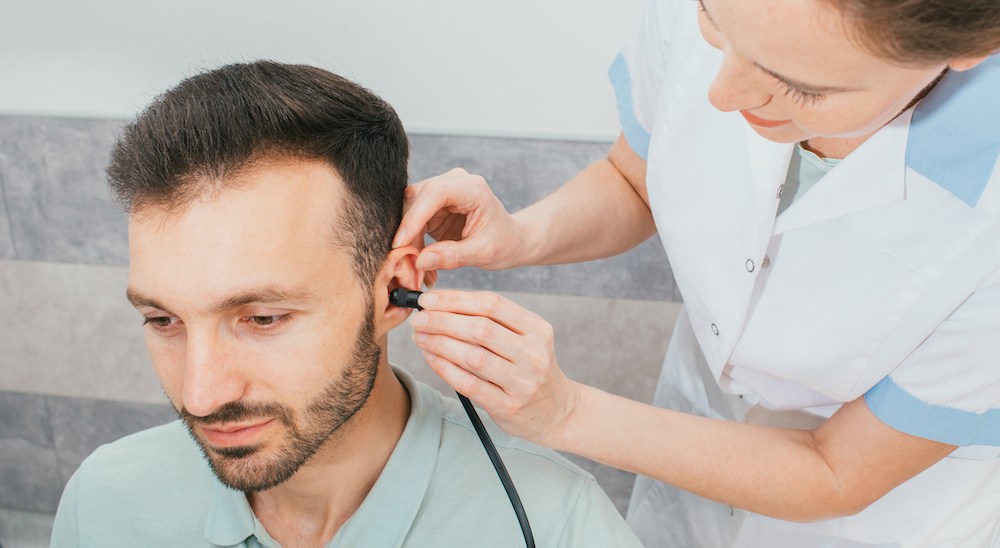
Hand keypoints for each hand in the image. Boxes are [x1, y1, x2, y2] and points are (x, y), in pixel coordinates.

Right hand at [392, 168, 527, 272]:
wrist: (511, 240)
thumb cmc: (504, 243)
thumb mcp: (483, 253)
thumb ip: (453, 256)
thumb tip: (421, 261)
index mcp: (473, 189)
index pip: (435, 193)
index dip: (414, 217)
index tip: (401, 243)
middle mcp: (455, 182)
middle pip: (417, 198)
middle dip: (408, 232)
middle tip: (407, 263)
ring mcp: (443, 191)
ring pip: (409, 208)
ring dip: (408, 238)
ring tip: (416, 267)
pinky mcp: (434, 205)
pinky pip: (413, 219)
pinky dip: (412, 240)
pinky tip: (419, 260)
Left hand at [409, 289, 578, 446]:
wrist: (557, 411)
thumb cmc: (530, 368)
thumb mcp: (525, 339)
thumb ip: (493, 322)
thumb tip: (441, 305)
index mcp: (537, 329)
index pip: (492, 305)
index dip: (456, 299)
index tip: (429, 299)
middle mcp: (533, 353)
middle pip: (480, 329)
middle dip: (442, 321)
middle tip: (418, 319)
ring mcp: (522, 382)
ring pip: (473, 357)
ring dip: (439, 344)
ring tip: (420, 336)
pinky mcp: (508, 406)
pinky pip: (470, 385)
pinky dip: (445, 369)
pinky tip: (431, 358)